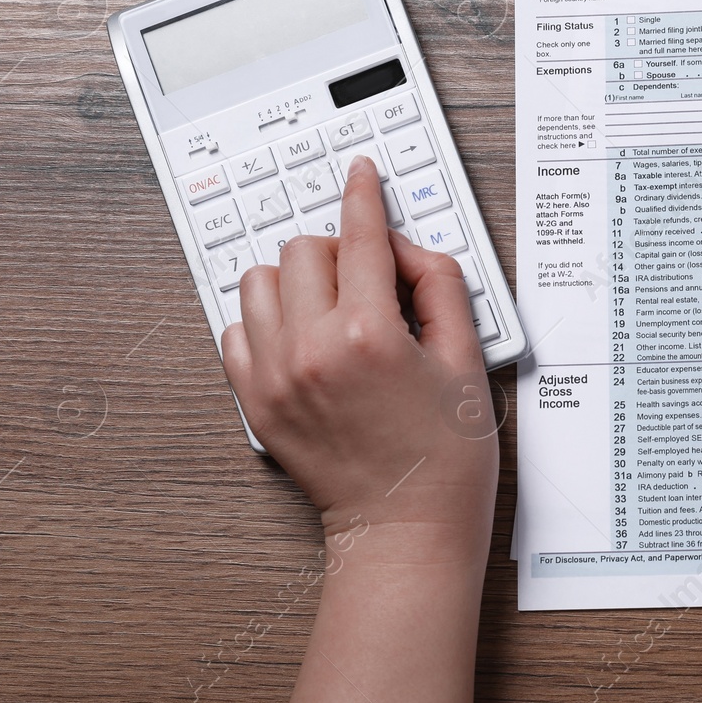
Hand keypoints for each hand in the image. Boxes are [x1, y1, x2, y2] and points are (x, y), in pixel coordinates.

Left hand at [221, 156, 495, 558]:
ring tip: (331, 307)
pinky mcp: (254, 402)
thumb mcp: (466, 360)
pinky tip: (302, 337)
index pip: (360, 235)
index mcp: (370, 334)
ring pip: (260, 281)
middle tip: (371, 280)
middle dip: (340, 250)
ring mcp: (274, 376)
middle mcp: (312, 349)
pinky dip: (266, 320)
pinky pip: (235, 330)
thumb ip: (439, 286)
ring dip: (296, 279)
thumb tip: (405, 248)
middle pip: (305, 250)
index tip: (360, 173)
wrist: (405, 529)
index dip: (363, 193)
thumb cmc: (443, 458)